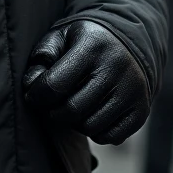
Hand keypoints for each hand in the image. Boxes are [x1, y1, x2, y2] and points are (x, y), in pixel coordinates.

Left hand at [22, 20, 149, 145]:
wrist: (128, 44)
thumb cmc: (85, 43)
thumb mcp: (62, 36)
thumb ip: (43, 55)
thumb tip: (32, 84)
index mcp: (92, 46)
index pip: (55, 84)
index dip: (37, 95)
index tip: (34, 95)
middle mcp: (116, 68)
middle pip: (72, 110)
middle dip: (53, 113)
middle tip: (50, 106)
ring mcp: (132, 91)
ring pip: (90, 127)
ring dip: (74, 123)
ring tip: (72, 107)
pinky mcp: (141, 111)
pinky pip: (110, 137)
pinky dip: (95, 132)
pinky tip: (91, 114)